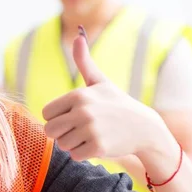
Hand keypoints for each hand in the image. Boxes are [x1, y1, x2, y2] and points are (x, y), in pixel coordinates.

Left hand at [42, 28, 170, 161]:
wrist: (145, 128)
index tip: (72, 116)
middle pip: (50, 130)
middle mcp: (83, 111)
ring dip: (74, 144)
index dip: (57, 118)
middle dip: (62, 133)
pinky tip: (99, 144)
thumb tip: (78, 35)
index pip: (46, 113)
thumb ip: (84, 62)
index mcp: (78, 95)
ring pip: (62, 145)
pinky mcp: (98, 147)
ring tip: (91, 135)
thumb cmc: (117, 104)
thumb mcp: (100, 82)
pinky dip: (84, 153)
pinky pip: (75, 156)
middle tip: (80, 129)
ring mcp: (91, 129)